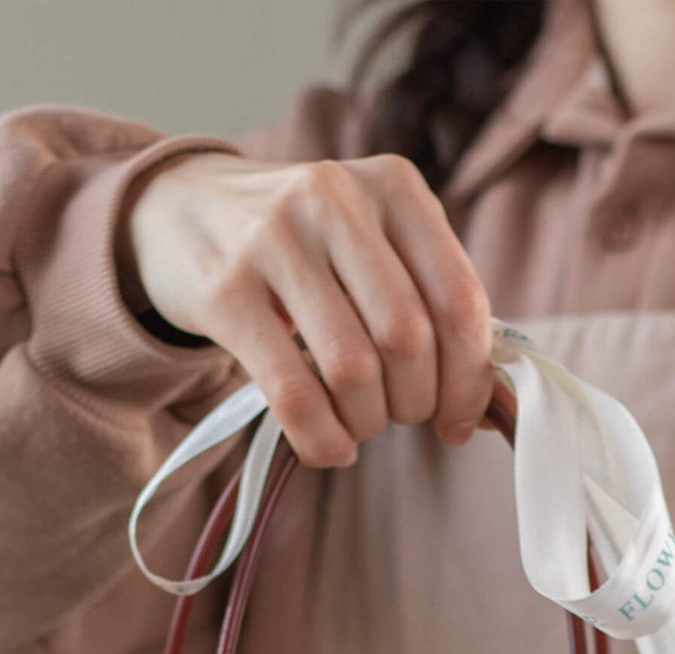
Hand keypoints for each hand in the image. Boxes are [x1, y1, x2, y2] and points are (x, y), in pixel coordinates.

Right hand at [117, 151, 493, 467]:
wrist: (182, 209)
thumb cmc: (302, 246)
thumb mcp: (372, 243)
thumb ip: (429, 302)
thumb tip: (492, 404)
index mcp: (394, 187)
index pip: (459, 299)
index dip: (470, 379)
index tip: (459, 421)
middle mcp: (337, 199)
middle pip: (408, 338)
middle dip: (415, 402)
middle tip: (399, 416)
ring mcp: (274, 240)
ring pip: (352, 368)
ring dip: (366, 421)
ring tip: (359, 425)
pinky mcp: (225, 290)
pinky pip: (292, 392)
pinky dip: (322, 439)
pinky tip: (328, 445)